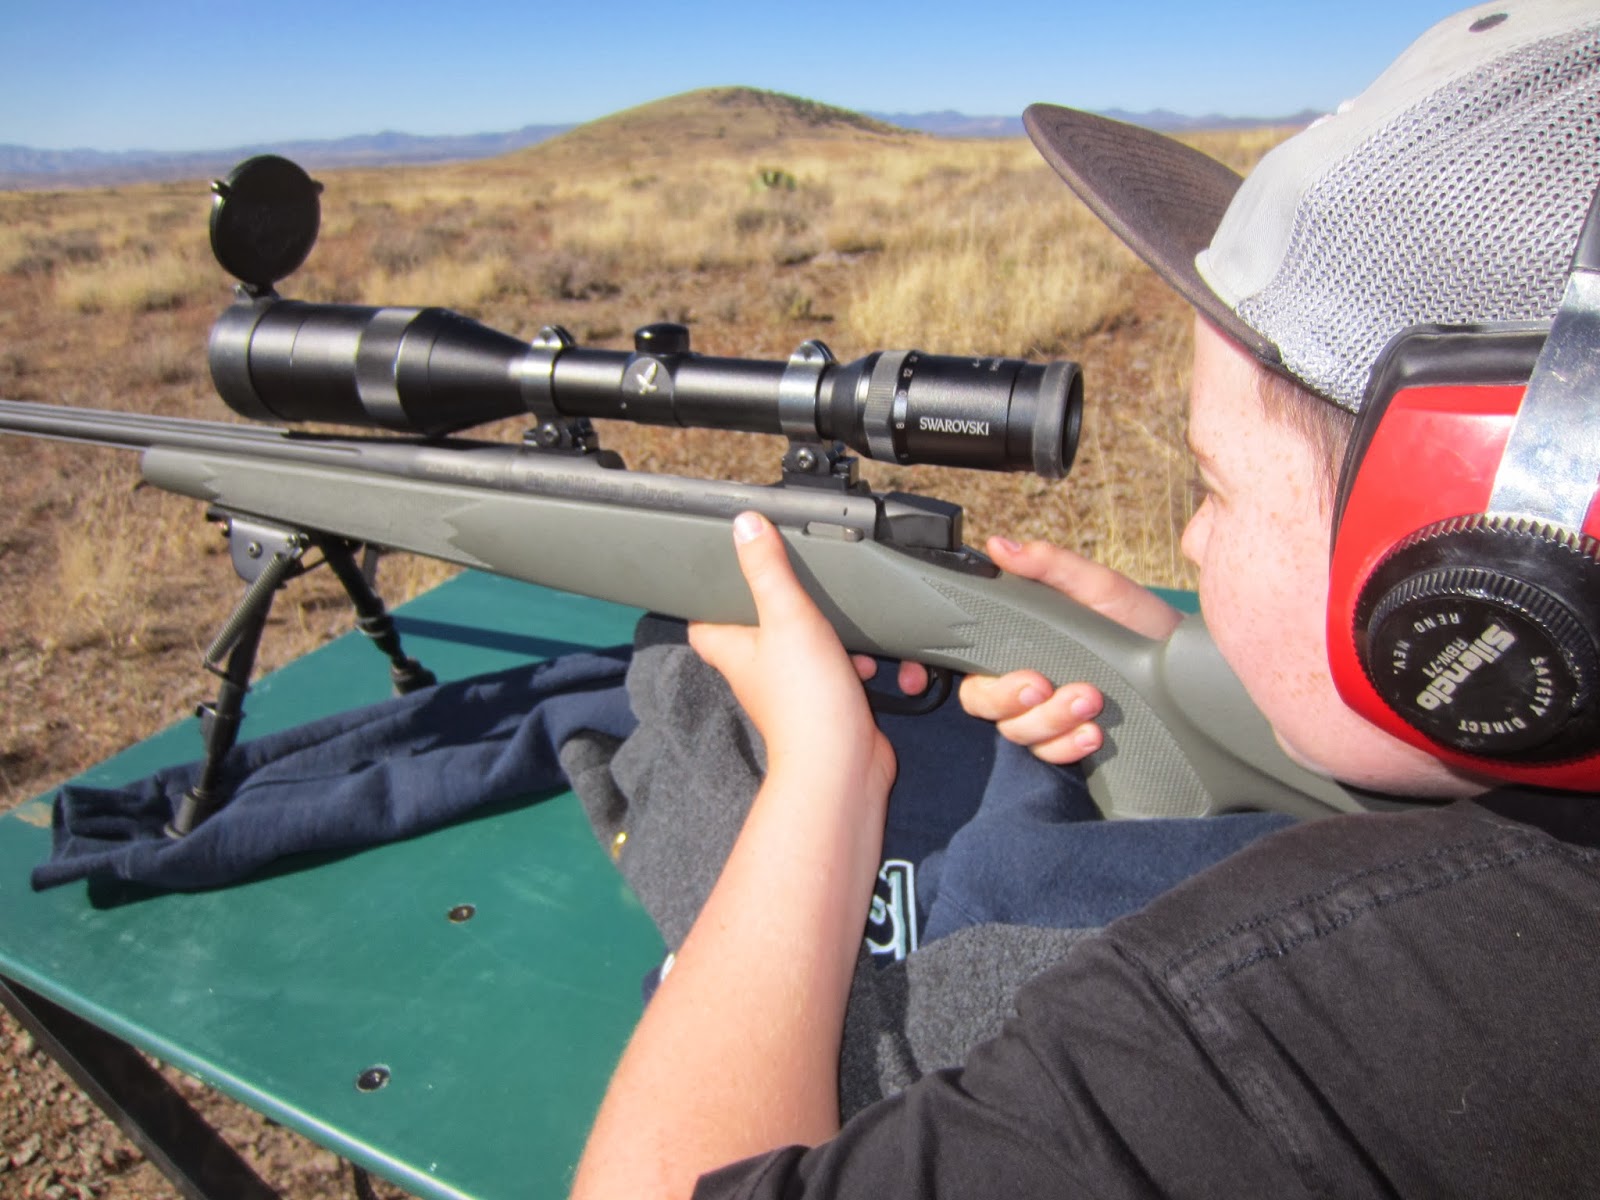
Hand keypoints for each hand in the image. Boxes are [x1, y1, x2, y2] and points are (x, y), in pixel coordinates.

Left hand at [688, 512, 895, 794]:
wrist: (842, 765)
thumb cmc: (805, 698)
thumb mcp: (787, 616)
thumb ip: (768, 569)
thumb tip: (745, 526)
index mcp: (734, 650)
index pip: (704, 622)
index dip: (710, 597)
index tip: (723, 572)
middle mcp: (757, 672)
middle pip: (759, 632)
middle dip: (783, 609)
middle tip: (798, 586)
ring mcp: (791, 691)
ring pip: (804, 651)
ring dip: (828, 635)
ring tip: (842, 624)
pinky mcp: (825, 705)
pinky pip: (837, 674)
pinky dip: (854, 664)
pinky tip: (869, 663)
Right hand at [953, 536, 1185, 763]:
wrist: (1185, 665)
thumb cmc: (1137, 620)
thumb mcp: (1097, 586)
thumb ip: (1049, 565)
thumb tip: (998, 545)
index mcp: (1018, 644)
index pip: (973, 667)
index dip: (975, 678)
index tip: (1010, 673)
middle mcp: (1024, 682)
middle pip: (985, 704)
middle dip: (1012, 700)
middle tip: (1045, 686)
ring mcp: (1046, 715)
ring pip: (1019, 732)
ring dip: (1051, 721)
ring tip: (1091, 701)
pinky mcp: (1070, 741)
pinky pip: (1052, 755)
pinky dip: (1068, 747)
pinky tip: (1093, 734)